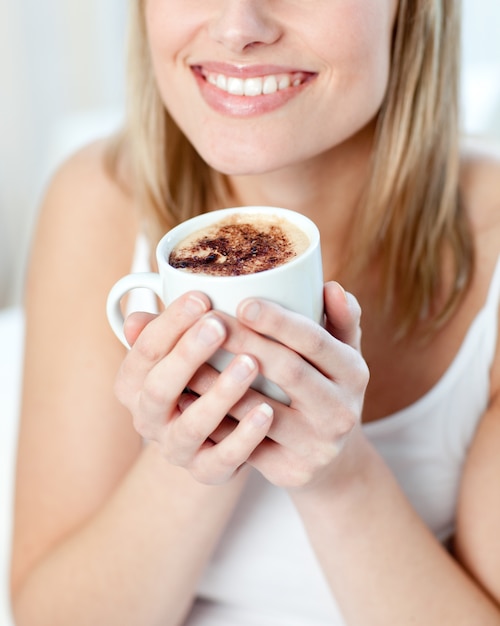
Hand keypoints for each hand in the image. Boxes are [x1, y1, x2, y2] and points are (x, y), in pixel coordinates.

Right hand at [113, 291, 273, 483]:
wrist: (213, 434)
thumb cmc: (198, 375)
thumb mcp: (180, 351)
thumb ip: (166, 331)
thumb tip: (135, 319)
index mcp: (133, 384)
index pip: (143, 351)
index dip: (170, 324)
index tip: (201, 296)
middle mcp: (147, 419)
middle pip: (159, 388)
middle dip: (188, 355)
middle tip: (219, 325)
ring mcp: (176, 449)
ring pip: (192, 425)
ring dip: (221, 394)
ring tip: (250, 363)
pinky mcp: (207, 471)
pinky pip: (223, 458)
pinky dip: (245, 436)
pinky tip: (266, 411)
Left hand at [203, 281, 368, 490]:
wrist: (330, 456)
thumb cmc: (326, 388)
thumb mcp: (342, 355)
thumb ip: (341, 320)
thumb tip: (331, 286)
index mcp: (353, 372)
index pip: (315, 340)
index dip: (279, 321)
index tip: (242, 303)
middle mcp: (341, 410)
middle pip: (288, 370)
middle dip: (245, 342)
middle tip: (208, 321)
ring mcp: (317, 445)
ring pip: (259, 410)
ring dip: (219, 382)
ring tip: (186, 356)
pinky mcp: (290, 471)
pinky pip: (245, 444)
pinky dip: (214, 420)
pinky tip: (187, 399)